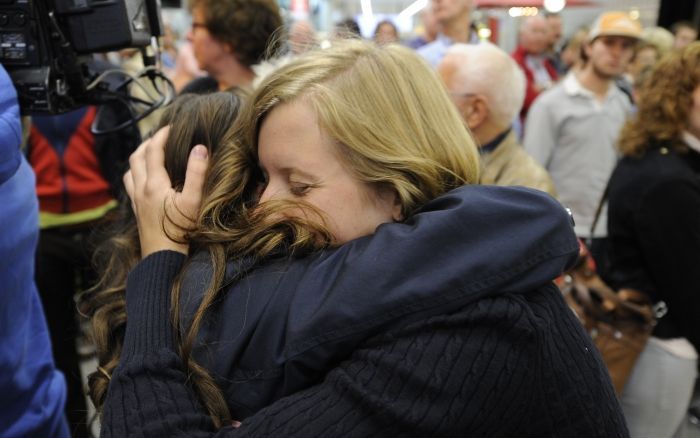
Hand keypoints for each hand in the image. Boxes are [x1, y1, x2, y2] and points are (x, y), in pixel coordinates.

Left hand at [123, 126, 209, 256]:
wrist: (163, 258)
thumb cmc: (181, 231)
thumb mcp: (194, 201)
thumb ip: (197, 173)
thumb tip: (199, 148)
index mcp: (154, 184)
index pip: (153, 150)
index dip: (162, 135)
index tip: (172, 126)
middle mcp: (141, 189)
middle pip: (136, 156)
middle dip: (148, 142)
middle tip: (162, 136)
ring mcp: (136, 200)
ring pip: (130, 170)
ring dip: (139, 156)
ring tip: (152, 153)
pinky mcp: (137, 211)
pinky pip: (130, 184)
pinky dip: (136, 172)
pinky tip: (146, 178)